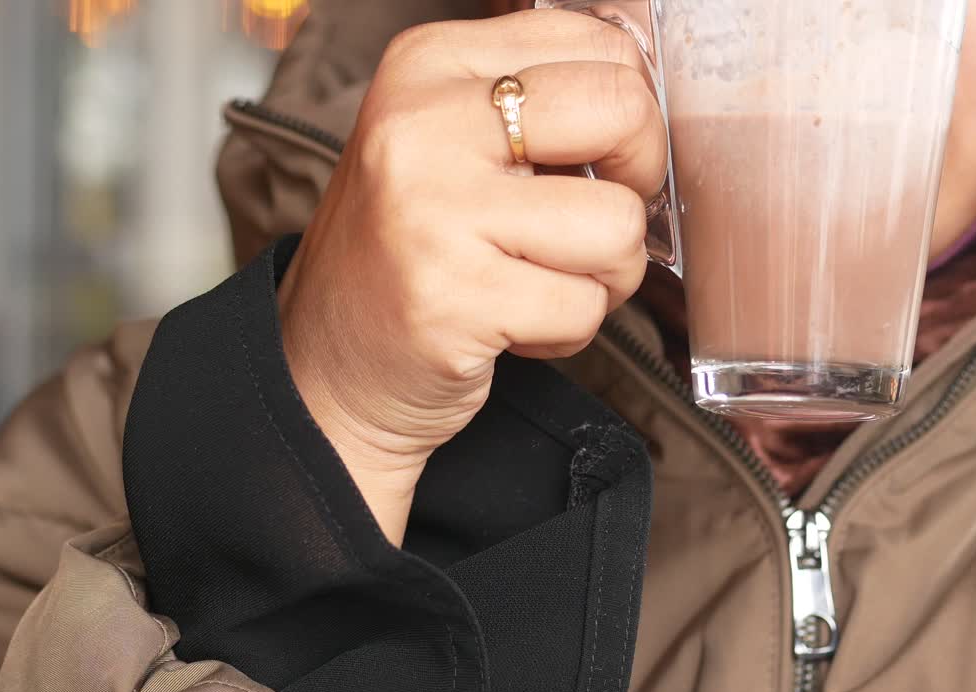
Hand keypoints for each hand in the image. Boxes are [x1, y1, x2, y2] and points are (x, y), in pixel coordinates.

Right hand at [276, 10, 666, 543]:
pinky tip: (513, 324)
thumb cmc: (411, 250)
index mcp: (431, 64)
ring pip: (618, 224)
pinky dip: (568, 330)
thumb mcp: (454, 141)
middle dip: (639, 184)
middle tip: (593, 222)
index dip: (632, 118)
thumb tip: (648, 94)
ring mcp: (435, 209)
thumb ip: (539, 102)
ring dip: (605, 275)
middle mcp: (424, 123)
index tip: (603, 161)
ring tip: (540, 281)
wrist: (327, 361)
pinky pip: (584, 306)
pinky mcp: (454, 295)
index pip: (600, 46)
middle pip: (622, 111)